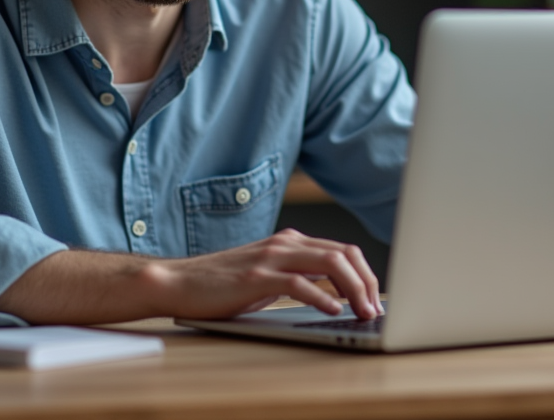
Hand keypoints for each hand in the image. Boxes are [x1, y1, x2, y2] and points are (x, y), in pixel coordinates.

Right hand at [146, 228, 382, 319]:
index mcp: (290, 242)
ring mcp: (270, 258)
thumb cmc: (222, 285)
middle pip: (343, 254)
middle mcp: (284, 244)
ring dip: (352, 289)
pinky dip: (320, 297)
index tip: (374, 300)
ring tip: (362, 312)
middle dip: (366, 282)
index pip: (342, 251)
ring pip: (328, 263)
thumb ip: (298, 276)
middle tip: (375, 309)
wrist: (178, 282)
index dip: (365, 275)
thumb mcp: (268, 276)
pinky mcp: (256, 276)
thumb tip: (337, 295)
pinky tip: (332, 310)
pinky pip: (297, 282)